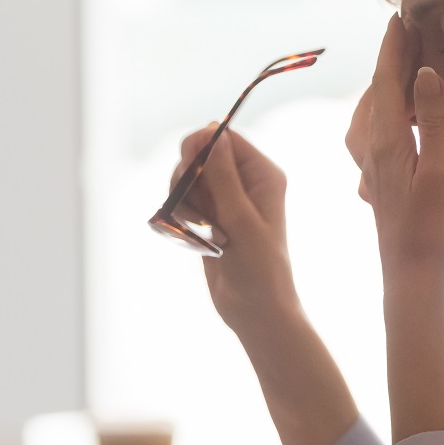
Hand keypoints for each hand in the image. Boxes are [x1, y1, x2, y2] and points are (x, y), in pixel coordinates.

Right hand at [169, 126, 298, 338]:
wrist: (256, 311)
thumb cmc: (260, 270)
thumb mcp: (241, 221)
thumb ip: (224, 177)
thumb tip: (213, 133)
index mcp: (263, 175)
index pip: (226, 138)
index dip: (201, 144)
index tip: (188, 165)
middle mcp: (245, 183)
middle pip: (201, 154)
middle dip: (188, 175)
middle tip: (191, 204)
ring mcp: (226, 200)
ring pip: (188, 178)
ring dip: (183, 198)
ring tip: (197, 227)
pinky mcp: (210, 218)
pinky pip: (184, 201)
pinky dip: (180, 213)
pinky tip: (192, 234)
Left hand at [347, 15, 443, 292]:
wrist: (411, 280)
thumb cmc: (430, 233)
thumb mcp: (440, 173)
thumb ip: (435, 122)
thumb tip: (425, 72)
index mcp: (386, 142)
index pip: (387, 82)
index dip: (394, 48)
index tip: (400, 16)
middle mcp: (372, 151)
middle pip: (377, 93)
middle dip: (390, 61)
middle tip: (407, 32)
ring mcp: (374, 169)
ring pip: (371, 115)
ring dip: (386, 87)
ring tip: (403, 68)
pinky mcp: (380, 184)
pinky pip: (374, 135)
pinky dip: (385, 114)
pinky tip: (397, 122)